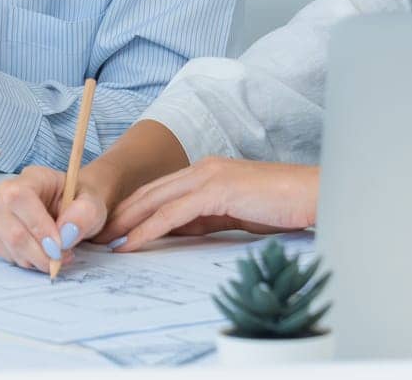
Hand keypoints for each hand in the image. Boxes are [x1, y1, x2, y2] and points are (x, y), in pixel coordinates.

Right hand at [0, 164, 116, 272]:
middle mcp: (6, 192)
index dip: (37, 225)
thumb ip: (84, 214)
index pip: (19, 196)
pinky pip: (1, 253)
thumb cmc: (79, 205)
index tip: (59, 245)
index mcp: (33, 177)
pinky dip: (23, 261)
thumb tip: (65, 234)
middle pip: (10, 227)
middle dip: (39, 251)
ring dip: (34, 259)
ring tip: (56, 256)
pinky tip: (39, 255)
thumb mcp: (92, 205)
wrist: (72, 212)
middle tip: (62, 257)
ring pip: (6, 243)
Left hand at [102, 158, 318, 252]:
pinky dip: (149, 228)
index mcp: (207, 172)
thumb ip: (206, 218)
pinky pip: (174, 213)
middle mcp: (203, 168)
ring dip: (127, 221)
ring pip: (156, 200)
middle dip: (121, 213)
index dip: (134, 208)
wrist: (313, 196)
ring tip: (106, 241)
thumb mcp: (234, 214)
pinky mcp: (217, 190)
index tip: (113, 227)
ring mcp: (209, 176)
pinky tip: (133, 243)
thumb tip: (178, 231)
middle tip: (97, 234)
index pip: (161, 190)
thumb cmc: (281, 207)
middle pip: (150, 192)